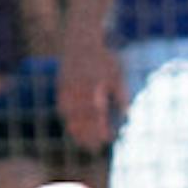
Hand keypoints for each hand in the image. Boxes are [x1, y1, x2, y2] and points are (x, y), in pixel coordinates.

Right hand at [57, 33, 121, 149]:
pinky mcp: (60, 87)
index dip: (101, 129)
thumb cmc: (103, 56)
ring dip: (76, 131)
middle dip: (88, 136)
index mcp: (93, 87)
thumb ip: (121, 93)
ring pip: (70, 116)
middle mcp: (78, 90)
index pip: (97, 115)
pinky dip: (68, 120)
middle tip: (94, 148)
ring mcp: (67, 89)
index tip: (108, 139)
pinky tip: (73, 128)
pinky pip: (62, 108)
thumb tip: (127, 114)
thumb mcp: (116, 72)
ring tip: (83, 143)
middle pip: (82, 119)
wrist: (80, 38)